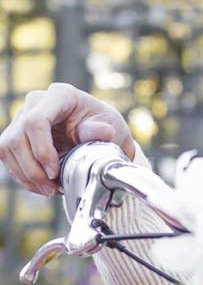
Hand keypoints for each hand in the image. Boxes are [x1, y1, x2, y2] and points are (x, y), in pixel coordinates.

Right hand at [0, 83, 134, 195]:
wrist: (98, 132)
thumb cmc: (104, 126)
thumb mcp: (110, 127)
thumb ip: (101, 131)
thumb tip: (104, 132)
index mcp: (61, 95)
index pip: (36, 122)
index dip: (41, 150)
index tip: (55, 172)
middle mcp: (36, 102)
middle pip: (17, 138)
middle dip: (32, 170)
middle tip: (52, 188)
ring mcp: (23, 116)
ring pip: (7, 148)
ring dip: (25, 175)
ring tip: (48, 189)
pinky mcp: (16, 133)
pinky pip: (8, 156)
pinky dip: (23, 175)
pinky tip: (41, 185)